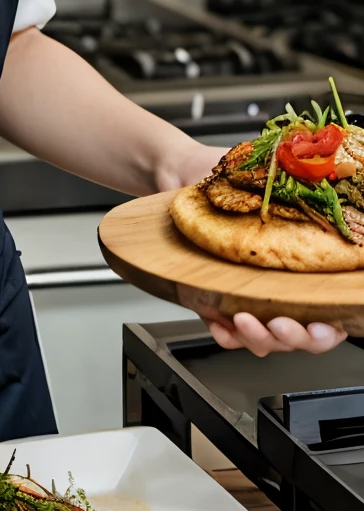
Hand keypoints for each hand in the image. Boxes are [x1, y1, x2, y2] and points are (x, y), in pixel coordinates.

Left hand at [156, 143, 346, 355]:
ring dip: (258, 337)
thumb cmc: (231, 178)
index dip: (329, 327)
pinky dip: (226, 334)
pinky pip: (227, 331)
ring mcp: (252, 298)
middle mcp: (281, 288)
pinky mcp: (219, 301)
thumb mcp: (266, 182)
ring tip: (244, 320)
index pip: (328, 311)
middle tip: (281, 324)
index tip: (321, 324)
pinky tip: (221, 324)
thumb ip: (292, 195)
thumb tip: (319, 190)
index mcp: (303, 266)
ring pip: (265, 339)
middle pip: (301, 334)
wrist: (181, 171)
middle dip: (295, 337)